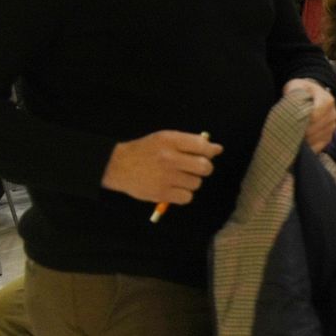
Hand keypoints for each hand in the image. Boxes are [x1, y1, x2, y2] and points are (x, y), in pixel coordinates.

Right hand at [100, 130, 222, 204]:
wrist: (118, 166)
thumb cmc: (146, 151)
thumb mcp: (164, 138)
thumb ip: (190, 142)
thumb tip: (217, 149)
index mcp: (170, 141)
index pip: (202, 146)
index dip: (210, 151)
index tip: (210, 154)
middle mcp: (168, 158)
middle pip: (205, 167)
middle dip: (204, 168)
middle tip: (195, 168)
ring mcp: (165, 177)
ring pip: (196, 183)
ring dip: (191, 181)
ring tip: (178, 177)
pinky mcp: (161, 194)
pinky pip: (187, 197)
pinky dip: (184, 194)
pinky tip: (174, 188)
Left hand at [284, 78, 335, 150]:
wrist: (312, 96)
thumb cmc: (303, 91)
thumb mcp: (296, 86)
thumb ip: (293, 92)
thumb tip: (290, 105)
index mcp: (327, 100)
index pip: (315, 115)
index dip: (303, 120)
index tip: (292, 122)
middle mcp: (333, 114)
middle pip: (317, 128)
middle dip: (302, 131)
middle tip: (288, 132)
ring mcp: (332, 126)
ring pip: (319, 138)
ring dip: (305, 140)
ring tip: (293, 138)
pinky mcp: (329, 136)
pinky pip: (320, 145)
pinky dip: (309, 146)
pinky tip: (300, 145)